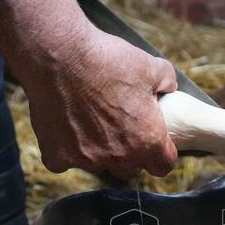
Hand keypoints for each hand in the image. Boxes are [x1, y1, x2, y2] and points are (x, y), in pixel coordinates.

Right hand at [23, 28, 178, 178]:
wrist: (58, 55)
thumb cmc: (107, 60)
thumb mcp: (149, 66)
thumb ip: (166, 82)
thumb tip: (168, 88)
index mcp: (147, 141)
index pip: (163, 165)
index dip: (159, 153)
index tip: (151, 141)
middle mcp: (119, 157)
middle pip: (129, 170)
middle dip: (127, 154)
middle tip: (117, 127)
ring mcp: (86, 160)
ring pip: (97, 165)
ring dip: (96, 150)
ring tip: (87, 120)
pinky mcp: (57, 157)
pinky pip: (64, 161)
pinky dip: (64, 148)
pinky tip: (62, 124)